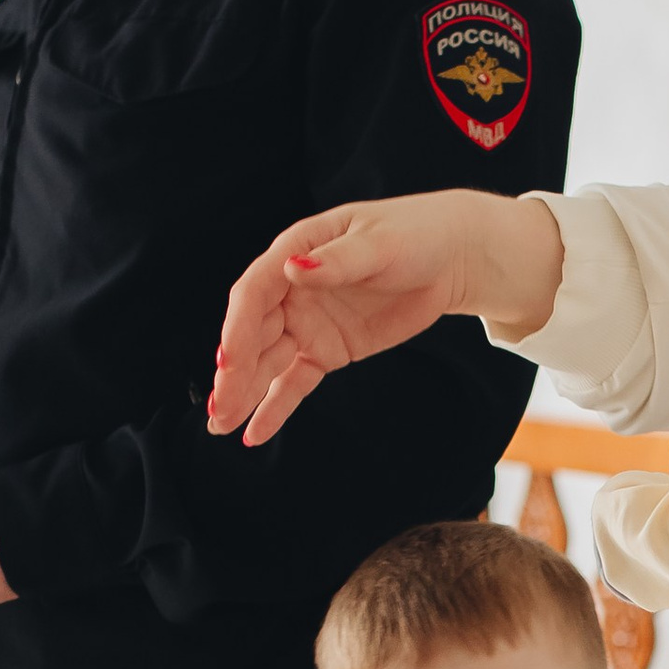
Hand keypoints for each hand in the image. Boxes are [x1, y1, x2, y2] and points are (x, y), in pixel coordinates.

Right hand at [209, 189, 565, 445]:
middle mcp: (292, 289)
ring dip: (244, 393)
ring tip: (221, 426)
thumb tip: (294, 267)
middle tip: (219, 410)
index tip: (228, 363)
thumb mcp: (378, 244)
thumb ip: (336, 262)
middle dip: (235, 373)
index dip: (238, 329)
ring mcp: (308, 322)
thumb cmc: (414, 235)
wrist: (449, 257)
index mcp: (295, 251)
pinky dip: (276, 406)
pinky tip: (254, 433)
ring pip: (268, 362)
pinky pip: (295, 381)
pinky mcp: (327, 349)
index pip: (254, 293)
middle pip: (254, 334)